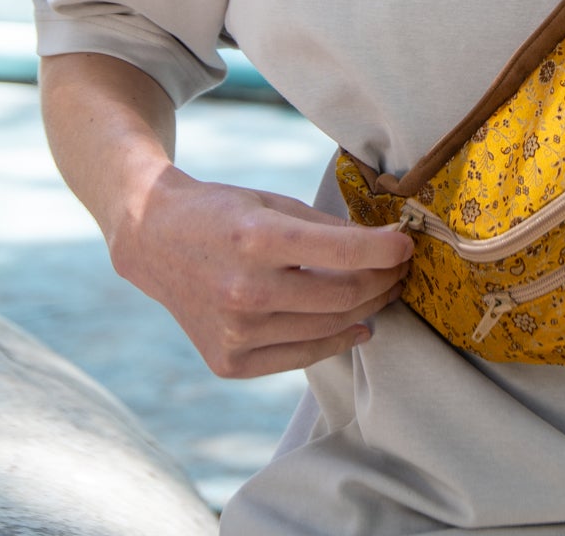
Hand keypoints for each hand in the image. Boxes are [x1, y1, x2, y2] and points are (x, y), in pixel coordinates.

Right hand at [110, 168, 413, 378]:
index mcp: (256, 239)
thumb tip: (384, 244)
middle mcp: (244, 291)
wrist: (156, 241)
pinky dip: (337, 340)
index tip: (408, 244)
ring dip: (368, 308)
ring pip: (329, 328)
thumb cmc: (222, 214)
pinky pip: (301, 355)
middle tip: (401, 267)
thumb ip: (327, 227)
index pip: (342, 251)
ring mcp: (235, 333)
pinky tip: (359, 325)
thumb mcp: (273, 202)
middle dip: (383, 280)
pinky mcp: (230, 362)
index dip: (385, 249)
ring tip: (384, 290)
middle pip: (343, 296)